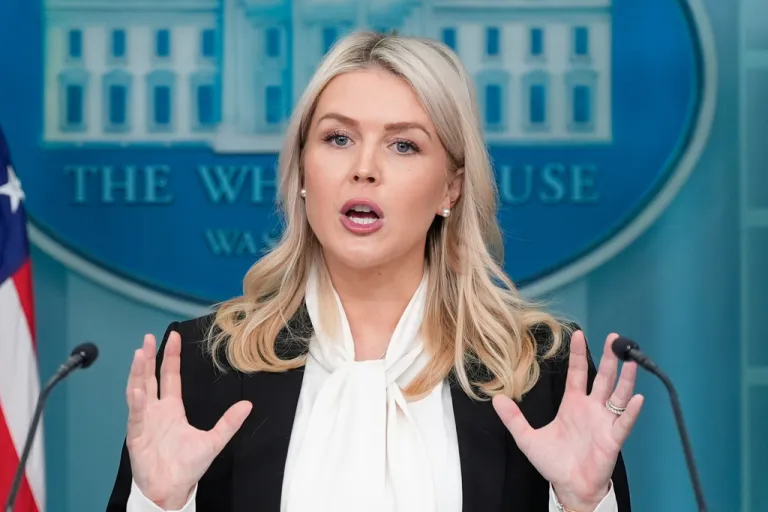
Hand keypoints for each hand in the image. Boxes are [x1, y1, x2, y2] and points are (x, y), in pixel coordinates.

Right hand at [126, 331, 251, 508]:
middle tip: (147, 338)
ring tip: (139, 354)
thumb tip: (248, 405)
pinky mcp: (136, 435)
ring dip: (138, 373)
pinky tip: (137, 389)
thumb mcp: (213, 441)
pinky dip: (136, 402)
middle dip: (148, 358)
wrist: (172, 489)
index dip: (170, 357)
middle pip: (150, 378)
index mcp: (172, 409)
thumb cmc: (188, 467)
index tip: (172, 337)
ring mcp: (144, 421)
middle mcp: (156, 410)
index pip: (170, 376)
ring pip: (138, 390)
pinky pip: (136, 415)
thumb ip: (229, 422)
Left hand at [492, 331, 642, 510]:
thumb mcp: (527, 439)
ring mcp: (604, 422)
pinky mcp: (612, 439)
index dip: (578, 354)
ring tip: (631, 361)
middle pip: (603, 378)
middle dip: (610, 359)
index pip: (578, 373)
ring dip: (625, 378)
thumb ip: (513, 419)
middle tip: (615, 338)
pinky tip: (637, 397)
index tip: (579, 334)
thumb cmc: (553, 463)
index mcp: (573, 404)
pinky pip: (624, 422)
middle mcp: (591, 409)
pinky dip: (631, 411)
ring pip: (618, 395)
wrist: (569, 487)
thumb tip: (496, 399)